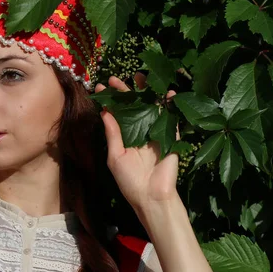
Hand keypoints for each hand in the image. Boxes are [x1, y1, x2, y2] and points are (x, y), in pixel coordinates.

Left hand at [95, 76, 179, 212]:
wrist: (151, 196)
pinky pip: (173, 118)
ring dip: (147, 91)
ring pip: (152, 107)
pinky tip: (168, 93)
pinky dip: (172, 105)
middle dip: (126, 90)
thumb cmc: (129, 180)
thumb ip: (113, 134)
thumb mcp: (115, 156)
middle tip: (117, 77)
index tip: (100, 86)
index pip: (116, 113)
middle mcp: (140, 131)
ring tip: (141, 76)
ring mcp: (156, 132)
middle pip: (133, 106)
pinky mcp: (172, 136)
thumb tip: (105, 112)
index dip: (110, 99)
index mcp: (124, 136)